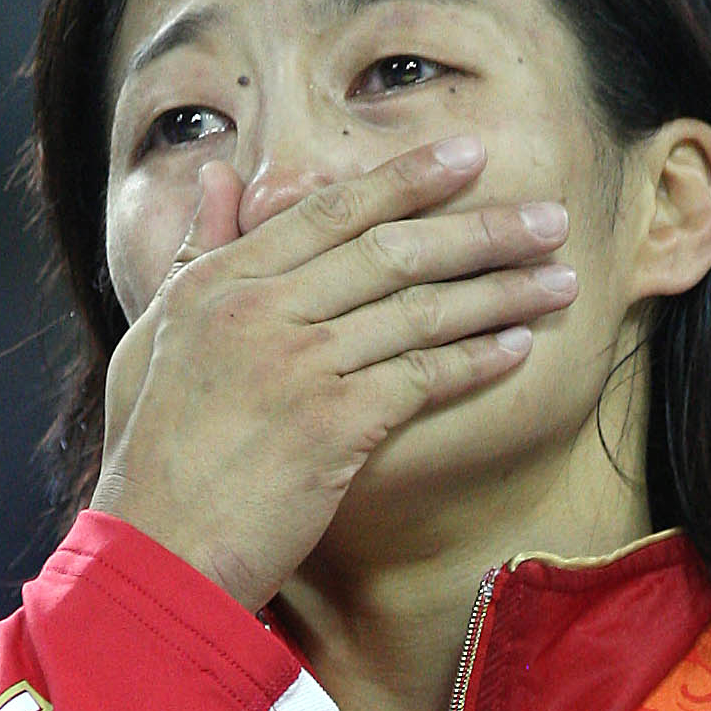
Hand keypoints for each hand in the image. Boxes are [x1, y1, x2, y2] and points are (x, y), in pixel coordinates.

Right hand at [91, 139, 576, 610]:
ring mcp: (294, 365)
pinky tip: (519, 347)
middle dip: (479, 229)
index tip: (468, 158)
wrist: (154, 553)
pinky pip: (421, 377)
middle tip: (548, 218)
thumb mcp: (153, 340)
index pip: (327, 212)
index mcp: (216, 282)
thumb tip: (220, 177)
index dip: (406, 181)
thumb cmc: (152, 459)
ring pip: (416, 308)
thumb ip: (193, 254)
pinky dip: (475, 359)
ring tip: (558, 279)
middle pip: (388, 249)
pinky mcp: (329, 426)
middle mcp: (256, 310)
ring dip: (499, 291)